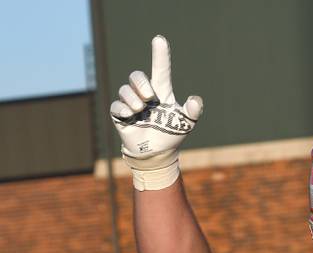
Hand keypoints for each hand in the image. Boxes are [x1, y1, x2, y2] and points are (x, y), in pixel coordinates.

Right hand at [109, 35, 202, 189]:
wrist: (157, 153)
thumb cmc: (171, 134)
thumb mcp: (186, 124)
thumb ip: (193, 112)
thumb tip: (196, 100)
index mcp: (161, 92)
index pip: (160, 70)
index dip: (160, 55)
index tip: (159, 39)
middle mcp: (144, 95)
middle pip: (136, 76)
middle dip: (140, 83)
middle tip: (149, 97)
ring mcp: (131, 104)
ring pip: (125, 90)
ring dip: (132, 99)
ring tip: (140, 110)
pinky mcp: (120, 115)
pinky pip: (116, 107)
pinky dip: (123, 110)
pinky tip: (130, 117)